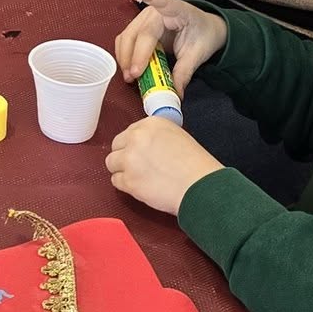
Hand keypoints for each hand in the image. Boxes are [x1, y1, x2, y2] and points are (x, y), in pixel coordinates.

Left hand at [105, 117, 222, 215]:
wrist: (201, 187)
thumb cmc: (196, 166)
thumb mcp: (177, 137)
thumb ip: (155, 137)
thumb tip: (142, 145)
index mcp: (150, 124)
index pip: (129, 132)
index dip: (134, 145)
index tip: (141, 154)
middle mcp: (137, 137)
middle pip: (116, 145)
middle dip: (124, 156)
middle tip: (138, 167)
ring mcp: (130, 159)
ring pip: (111, 162)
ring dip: (122, 171)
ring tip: (139, 178)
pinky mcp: (128, 179)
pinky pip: (115, 181)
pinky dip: (125, 185)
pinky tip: (141, 187)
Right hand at [114, 0, 227, 94]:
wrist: (205, 30)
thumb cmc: (203, 36)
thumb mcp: (198, 54)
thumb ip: (185, 72)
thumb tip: (175, 92)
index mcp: (178, 11)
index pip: (162, 1)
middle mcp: (157, 12)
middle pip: (139, 31)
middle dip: (133, 55)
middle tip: (133, 76)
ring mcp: (145, 18)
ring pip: (127, 35)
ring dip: (125, 56)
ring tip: (130, 76)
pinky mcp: (140, 28)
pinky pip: (126, 40)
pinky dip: (125, 55)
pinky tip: (129, 68)